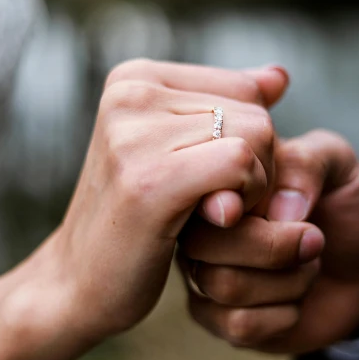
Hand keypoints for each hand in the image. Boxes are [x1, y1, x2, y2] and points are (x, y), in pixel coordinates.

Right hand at [55, 59, 288, 340]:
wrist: (78, 283)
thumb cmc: (137, 219)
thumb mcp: (178, 151)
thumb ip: (227, 110)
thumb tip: (280, 76)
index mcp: (135, 78)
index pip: (245, 88)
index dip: (252, 142)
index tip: (215, 181)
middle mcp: (130, 93)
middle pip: (255, 113)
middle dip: (259, 168)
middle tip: (218, 205)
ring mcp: (133, 134)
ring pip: (256, 136)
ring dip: (255, 188)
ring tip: (211, 213)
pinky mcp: (148, 180)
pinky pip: (240, 164)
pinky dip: (247, 198)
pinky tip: (216, 221)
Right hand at [181, 130, 358, 353]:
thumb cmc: (340, 206)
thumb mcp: (338, 164)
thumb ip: (308, 163)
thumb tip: (277, 208)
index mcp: (217, 177)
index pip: (200, 186)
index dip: (240, 201)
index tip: (284, 209)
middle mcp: (198, 223)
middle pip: (202, 241)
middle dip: (275, 247)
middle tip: (314, 239)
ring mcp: (201, 271)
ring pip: (222, 284)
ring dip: (288, 281)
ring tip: (308, 265)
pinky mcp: (215, 317)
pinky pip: (238, 323)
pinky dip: (284, 314)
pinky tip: (295, 300)